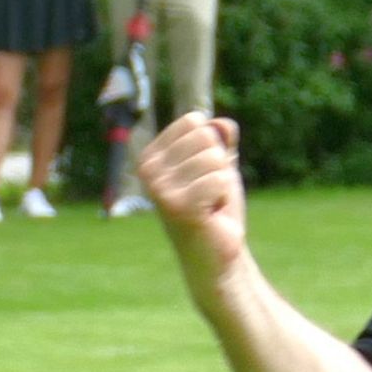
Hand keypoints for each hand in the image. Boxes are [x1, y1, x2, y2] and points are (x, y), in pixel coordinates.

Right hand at [140, 112, 247, 288]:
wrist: (216, 251)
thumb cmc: (215, 207)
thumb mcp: (220, 164)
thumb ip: (221, 140)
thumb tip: (221, 123)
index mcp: (151, 155)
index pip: (194, 121)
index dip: (212, 146)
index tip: (203, 174)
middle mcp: (147, 169)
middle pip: (205, 136)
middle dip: (219, 165)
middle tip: (208, 192)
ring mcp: (159, 188)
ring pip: (215, 158)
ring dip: (222, 183)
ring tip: (208, 203)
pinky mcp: (177, 206)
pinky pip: (220, 180)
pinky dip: (223, 197)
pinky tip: (210, 213)